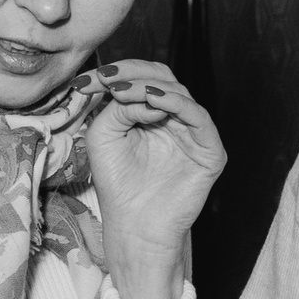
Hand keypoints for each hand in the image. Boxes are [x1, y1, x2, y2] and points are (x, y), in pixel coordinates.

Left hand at [85, 61, 226, 298]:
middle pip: (163, 78)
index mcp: (151, 115)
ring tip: (124, 92)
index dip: (118, 72)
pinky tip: (152, 99)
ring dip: (149, 87)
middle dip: (133, 73)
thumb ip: (118, 106)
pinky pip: (198, 117)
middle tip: (107, 79)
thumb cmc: (118, 185)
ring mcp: (194, 134)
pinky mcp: (210, 151)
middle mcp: (175, 120)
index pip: (142, 79)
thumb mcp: (105, 135)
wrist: (135, 227)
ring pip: (179, 93)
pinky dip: (176, 103)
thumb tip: (142, 91)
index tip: (88, 79)